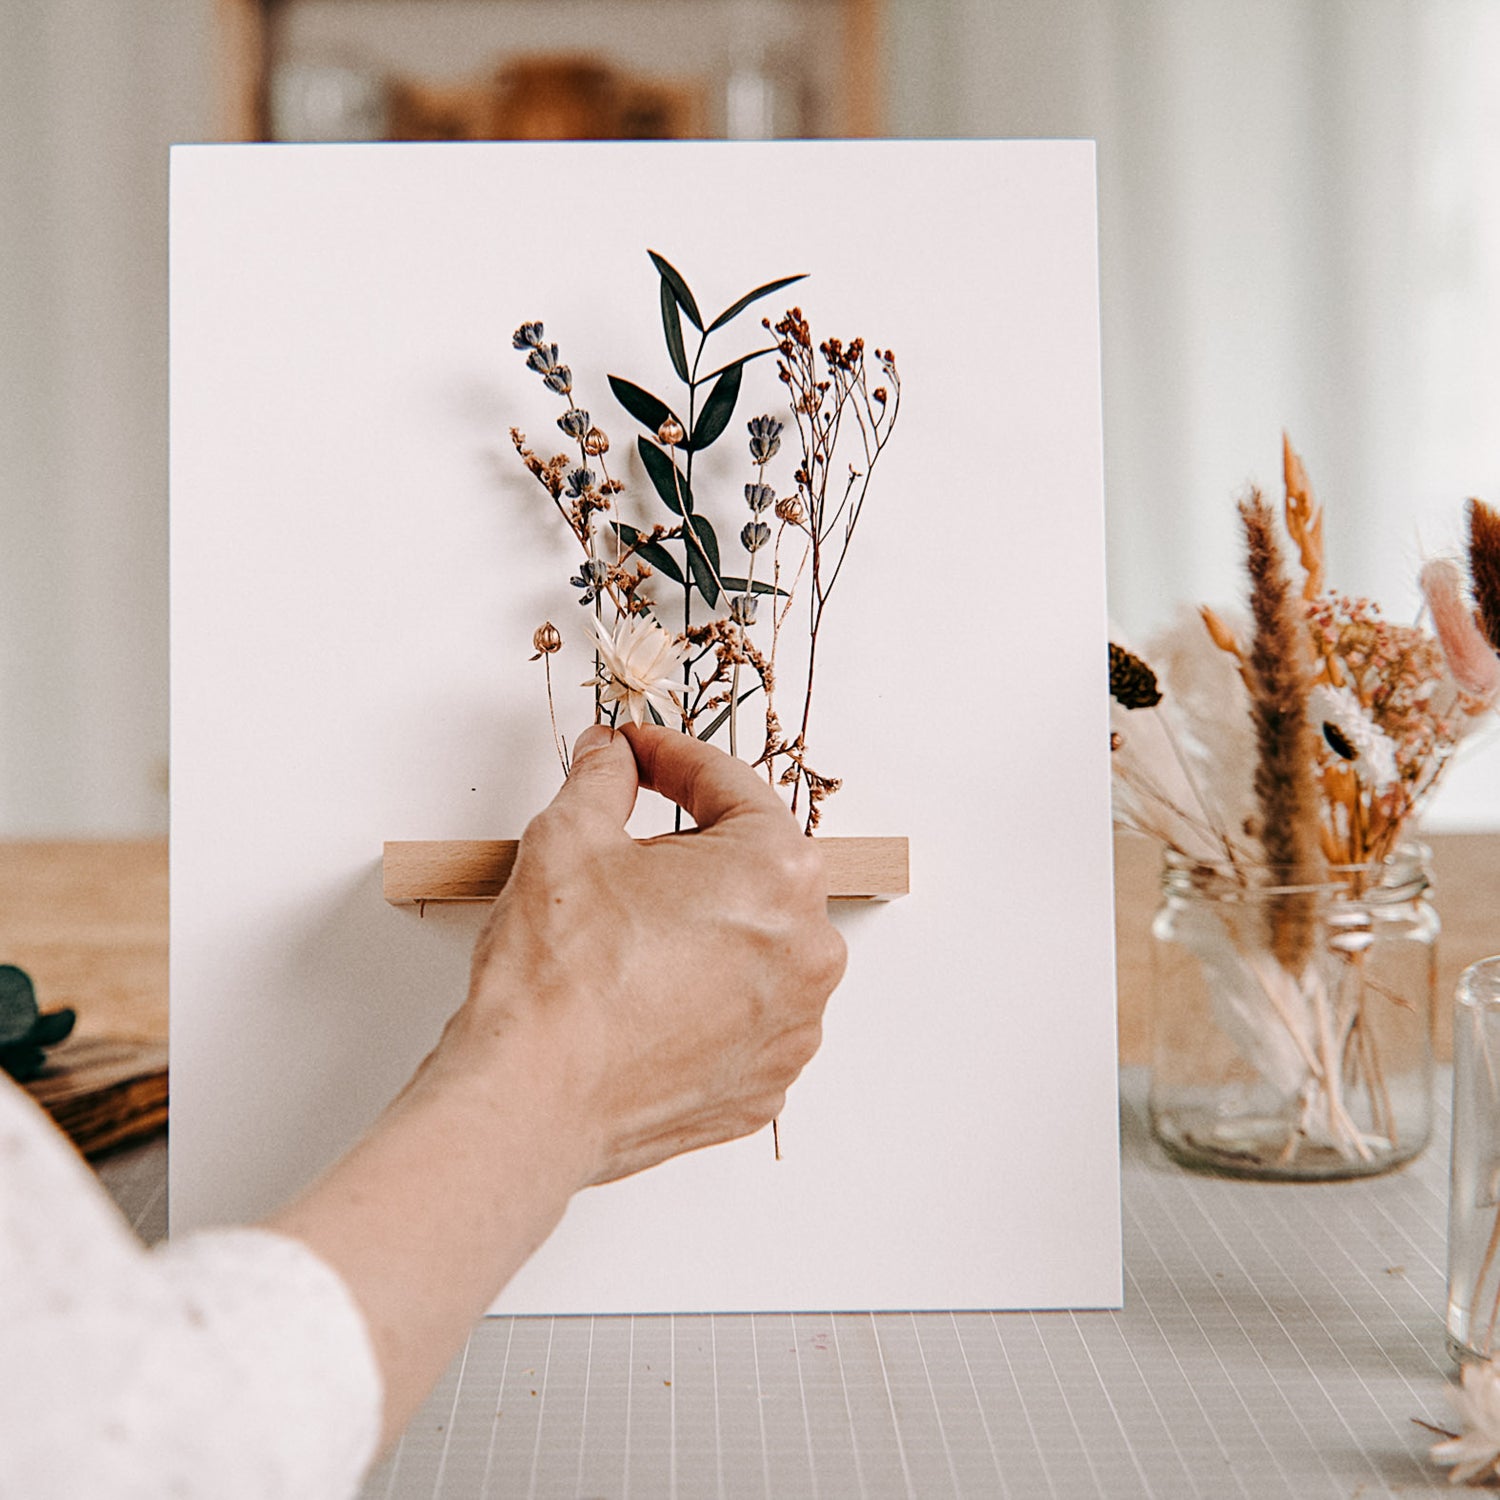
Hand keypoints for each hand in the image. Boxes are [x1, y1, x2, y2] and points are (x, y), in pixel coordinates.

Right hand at [453, 722, 846, 1185]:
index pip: (729, 787)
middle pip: (754, 870)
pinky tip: (648, 996)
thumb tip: (610, 756)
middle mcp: (809, 950)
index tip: (638, 753)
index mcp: (777, 872)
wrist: (531, 1100)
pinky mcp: (766, 1083)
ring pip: (756, 948)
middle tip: (627, 848)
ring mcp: (794, 1026)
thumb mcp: (569, 837)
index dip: (671, 758)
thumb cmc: (558, 980)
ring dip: (706, 929)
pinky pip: (746, 1017)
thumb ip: (602, 779)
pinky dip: (707, 999)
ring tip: (632, 935)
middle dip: (694, 849)